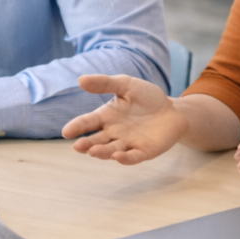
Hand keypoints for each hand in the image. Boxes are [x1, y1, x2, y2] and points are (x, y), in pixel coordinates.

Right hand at [62, 74, 187, 163]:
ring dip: (102, 152)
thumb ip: (104, 83)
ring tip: (93, 151)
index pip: (88, 122)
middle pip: (96, 140)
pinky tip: (118, 156)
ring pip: (111, 150)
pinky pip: (132, 157)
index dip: (77, 127)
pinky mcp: (144, 151)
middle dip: (87, 144)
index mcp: (106, 117)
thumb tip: (81, 79)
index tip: (67, 131)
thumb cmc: (146, 98)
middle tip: (77, 146)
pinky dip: (125, 158)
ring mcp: (128, 144)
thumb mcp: (126, 85)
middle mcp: (113, 133)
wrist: (172, 110)